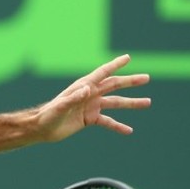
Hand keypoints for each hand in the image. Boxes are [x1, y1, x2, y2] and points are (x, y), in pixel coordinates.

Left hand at [36, 54, 150, 140]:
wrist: (42, 129)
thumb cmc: (48, 115)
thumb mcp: (60, 107)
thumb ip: (73, 98)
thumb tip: (88, 89)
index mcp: (83, 87)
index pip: (102, 73)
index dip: (115, 65)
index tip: (128, 58)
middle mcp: (89, 94)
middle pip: (114, 86)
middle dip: (130, 82)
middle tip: (146, 78)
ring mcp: (91, 106)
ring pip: (115, 103)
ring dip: (131, 103)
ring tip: (147, 102)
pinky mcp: (90, 119)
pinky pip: (108, 122)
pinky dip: (118, 126)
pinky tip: (129, 130)